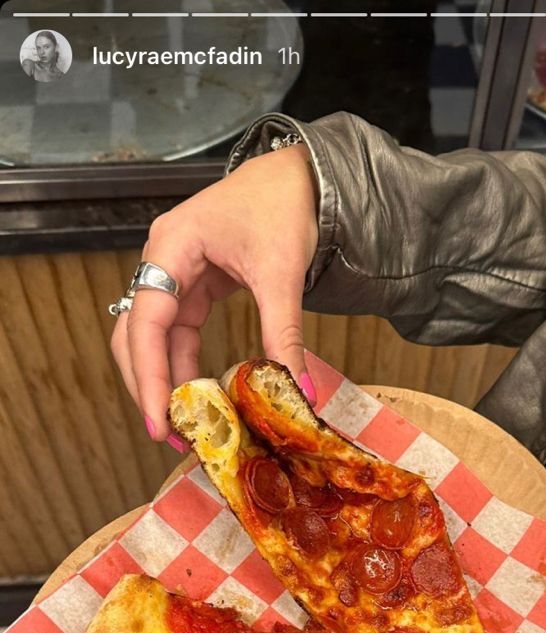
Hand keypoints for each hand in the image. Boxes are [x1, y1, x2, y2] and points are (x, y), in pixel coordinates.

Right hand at [111, 143, 318, 443]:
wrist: (299, 176)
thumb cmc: (283, 207)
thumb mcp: (282, 274)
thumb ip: (285, 335)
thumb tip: (301, 392)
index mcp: (171, 248)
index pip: (147, 323)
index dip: (148, 376)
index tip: (159, 420)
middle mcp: (162, 261)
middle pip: (134, 335)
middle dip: (147, 385)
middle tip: (170, 433)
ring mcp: (173, 273)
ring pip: (152, 338)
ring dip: (164, 380)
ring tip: (185, 424)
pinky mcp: (192, 285)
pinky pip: (176, 333)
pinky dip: (184, 365)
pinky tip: (200, 396)